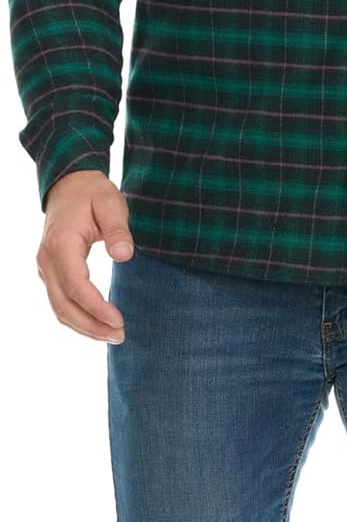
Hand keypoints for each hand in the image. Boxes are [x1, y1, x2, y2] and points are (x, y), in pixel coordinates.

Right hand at [37, 169, 133, 342]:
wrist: (69, 185)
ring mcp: (46, 267)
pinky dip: (77, 318)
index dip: (95, 308)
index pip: (75, 285)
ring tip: (113, 335)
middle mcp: (47, 259)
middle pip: (63, 304)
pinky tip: (98, 325)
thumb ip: (117, 229)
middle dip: (91, 325)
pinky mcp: (51, 272)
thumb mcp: (110, 203)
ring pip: (59, 308)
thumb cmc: (92, 193)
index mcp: (61, 243)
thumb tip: (124, 255)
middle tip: (120, 336)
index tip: (119, 321)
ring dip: (84, 327)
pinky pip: (60, 302)